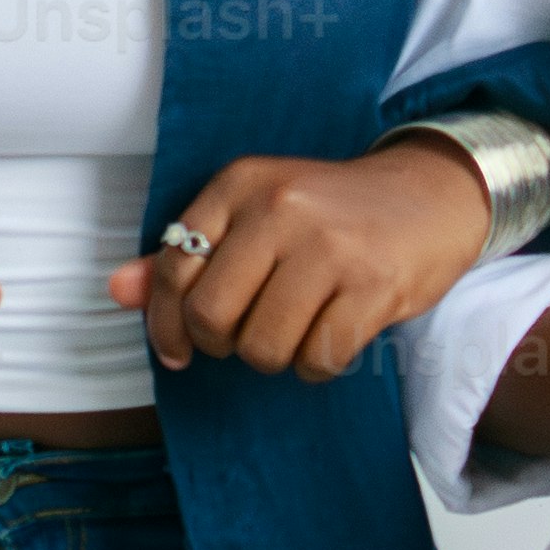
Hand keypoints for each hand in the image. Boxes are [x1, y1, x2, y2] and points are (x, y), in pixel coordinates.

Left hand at [119, 138, 490, 379]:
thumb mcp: (255, 215)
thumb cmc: (332, 215)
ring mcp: (329, 246)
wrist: (432, 196)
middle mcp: (281, 208)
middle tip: (249, 334)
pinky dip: (317, 365)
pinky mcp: (372, 285)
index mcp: (242, 183)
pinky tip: (331, 337)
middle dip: (223, 344)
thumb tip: (116, 291)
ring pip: (261, 347)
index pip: (173, 267)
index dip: (165, 323)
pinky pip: (316, 359)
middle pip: (211, 317)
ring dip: (274, 356)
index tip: (178, 350)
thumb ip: (186, 255)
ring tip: (297, 328)